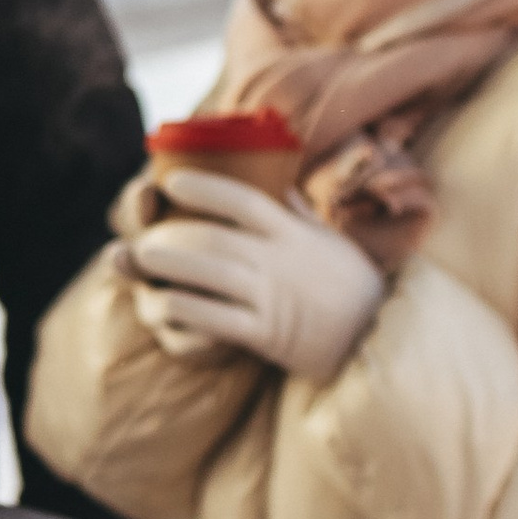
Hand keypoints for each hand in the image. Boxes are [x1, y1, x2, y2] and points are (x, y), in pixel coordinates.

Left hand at [124, 165, 384, 386]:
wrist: (376, 339)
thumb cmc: (349, 284)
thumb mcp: (327, 240)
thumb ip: (296, 212)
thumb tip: (275, 179)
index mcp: (293, 233)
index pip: (243, 200)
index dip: (204, 188)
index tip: (171, 180)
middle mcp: (281, 261)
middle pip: (214, 239)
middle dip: (171, 234)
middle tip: (141, 232)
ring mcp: (274, 299)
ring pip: (210, 276)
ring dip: (169, 267)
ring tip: (141, 260)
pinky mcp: (269, 335)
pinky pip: (218, 321)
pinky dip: (187, 310)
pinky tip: (164, 304)